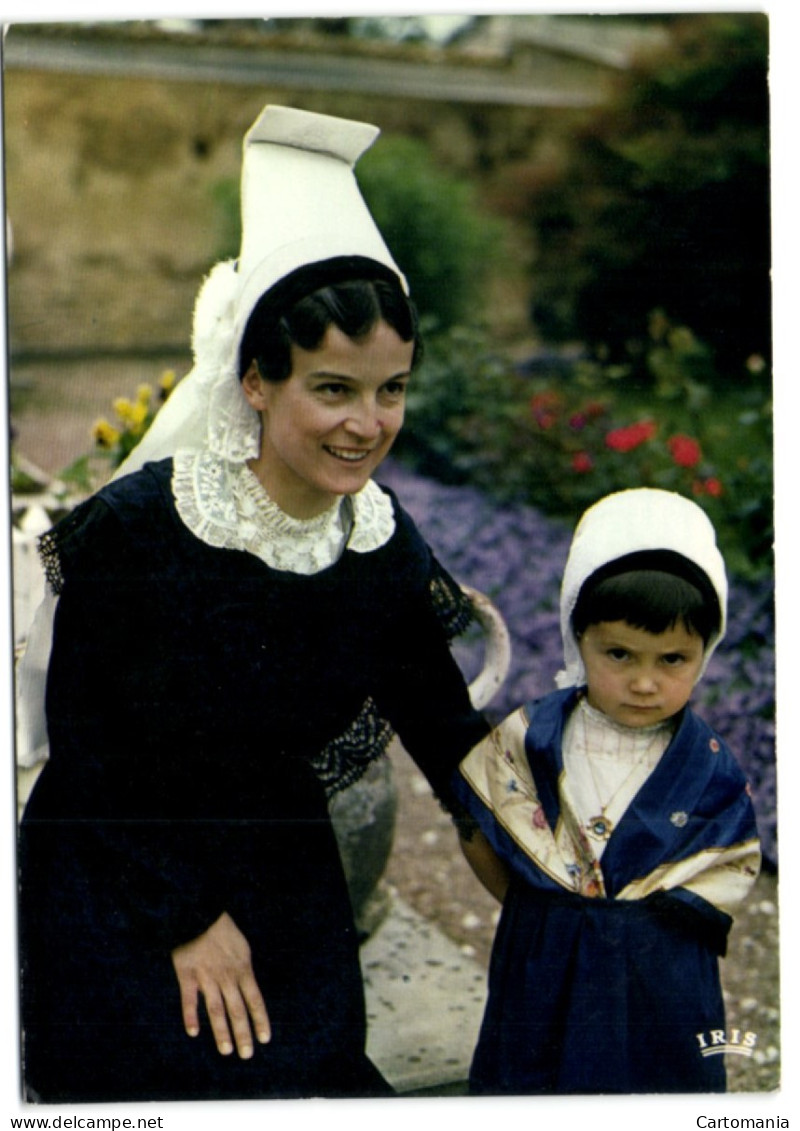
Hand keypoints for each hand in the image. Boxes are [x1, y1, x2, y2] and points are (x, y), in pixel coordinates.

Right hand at [171, 911, 270, 1057]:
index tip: (265, 1039)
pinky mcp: (187, 975)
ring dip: (222, 1032)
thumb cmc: (222, 929)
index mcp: (243, 969)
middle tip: (247, 1055)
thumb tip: (248, 989)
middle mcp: (227, 977)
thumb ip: (243, 969)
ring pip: (216, 1010)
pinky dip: (190, 1016)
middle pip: (237, 1010)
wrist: (200, 912)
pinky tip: (193, 1033)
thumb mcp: (242, 946)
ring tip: (227, 1051)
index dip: (260, 1020)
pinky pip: (189, 999)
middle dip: (243, 1034)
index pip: (255, 1000)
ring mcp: (207, 978)